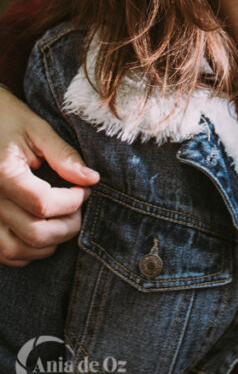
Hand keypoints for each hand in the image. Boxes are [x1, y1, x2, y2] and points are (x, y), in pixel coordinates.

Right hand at [0, 87, 98, 265]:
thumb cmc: (8, 121)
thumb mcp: (38, 129)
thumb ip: (64, 155)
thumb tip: (92, 179)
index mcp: (3, 174)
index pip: (43, 204)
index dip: (73, 200)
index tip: (86, 189)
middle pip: (34, 233)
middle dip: (68, 226)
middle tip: (80, 207)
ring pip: (17, 251)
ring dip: (49, 244)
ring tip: (64, 220)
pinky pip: (4, 253)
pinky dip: (27, 251)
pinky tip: (44, 229)